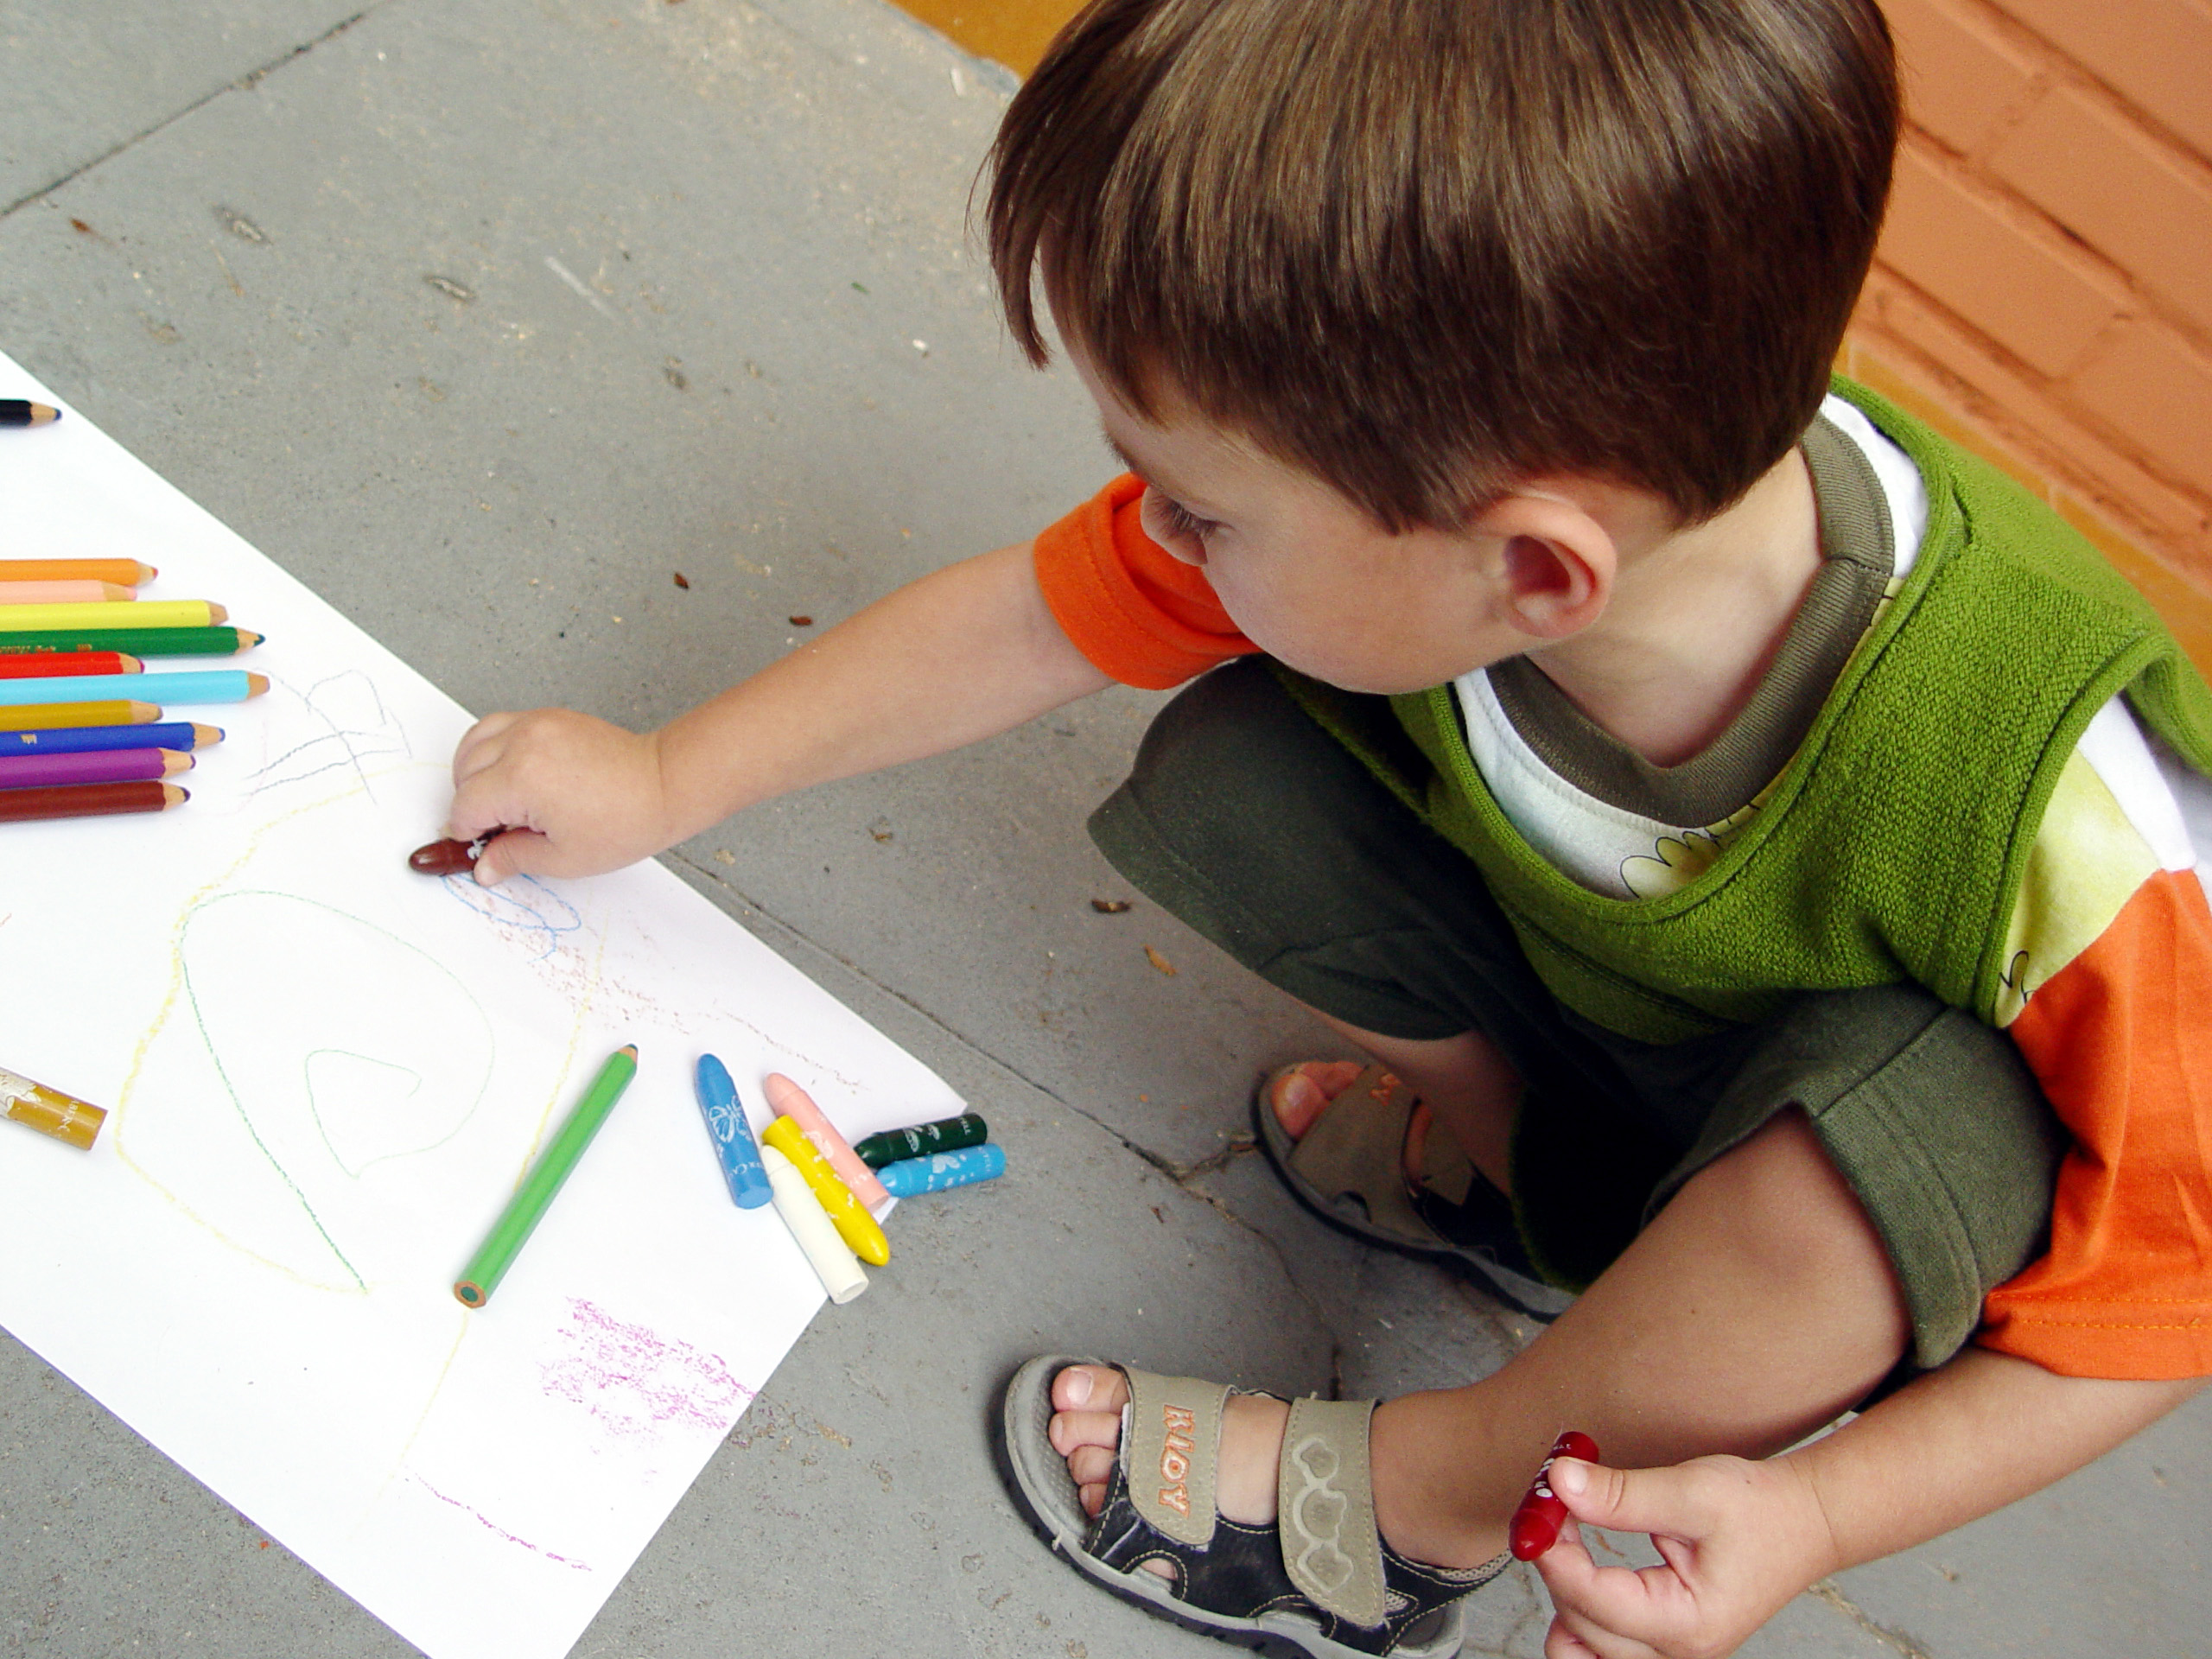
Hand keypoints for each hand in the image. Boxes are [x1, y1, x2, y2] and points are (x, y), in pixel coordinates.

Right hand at [446, 708, 674, 883]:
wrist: (662, 786)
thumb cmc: (624, 821)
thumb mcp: (563, 858)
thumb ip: (513, 858)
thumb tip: (484, 865)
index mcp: (521, 779)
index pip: (466, 805)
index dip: (468, 831)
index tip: (478, 844)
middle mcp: (523, 743)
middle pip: (464, 772)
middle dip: (471, 803)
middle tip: (497, 827)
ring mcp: (535, 724)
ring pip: (475, 742)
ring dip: (474, 771)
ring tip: (499, 799)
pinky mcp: (548, 716)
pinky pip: (501, 726)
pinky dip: (494, 748)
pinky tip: (512, 774)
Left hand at [1533, 1454, 1835, 1658]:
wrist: (1804, 1522)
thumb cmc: (1759, 1510)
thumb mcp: (1691, 1491)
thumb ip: (1621, 1494)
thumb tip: (1559, 1482)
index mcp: (1686, 1623)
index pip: (1593, 1601)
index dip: (1554, 1553)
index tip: (1539, 1508)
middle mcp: (1677, 1652)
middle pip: (1580, 1626)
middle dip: (1556, 1566)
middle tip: (1551, 1509)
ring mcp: (1670, 1653)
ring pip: (1582, 1650)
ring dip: (1563, 1598)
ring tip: (1567, 1543)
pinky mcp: (1663, 1642)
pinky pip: (1601, 1647)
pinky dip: (1580, 1613)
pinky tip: (1581, 1570)